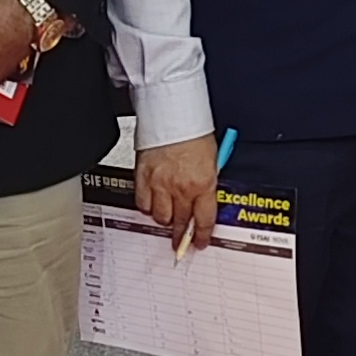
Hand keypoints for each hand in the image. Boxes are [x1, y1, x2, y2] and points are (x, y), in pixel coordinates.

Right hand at [137, 135, 221, 251]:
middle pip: (181, 222)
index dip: (203, 236)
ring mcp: (160, 184)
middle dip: (181, 234)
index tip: (201, 243)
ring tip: (168, 214)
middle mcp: (181, 188)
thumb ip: (208, 183)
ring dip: (165, 218)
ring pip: (160, 216)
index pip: (204, 220)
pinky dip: (148, 206)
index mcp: (202, 184)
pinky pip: (143, 203)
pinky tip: (152, 202)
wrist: (172, 113)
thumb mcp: (212, 160)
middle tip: (179, 240)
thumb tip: (207, 198)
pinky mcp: (143, 178)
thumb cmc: (193, 131)